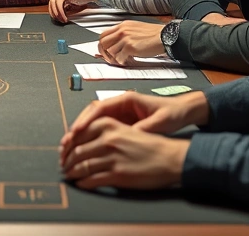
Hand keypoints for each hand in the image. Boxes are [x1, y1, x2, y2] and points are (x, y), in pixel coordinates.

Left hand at [48, 0, 98, 22]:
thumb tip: (60, 17)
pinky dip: (61, 11)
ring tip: (62, 19)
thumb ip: (66, 9)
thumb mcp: (72, 6)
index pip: (52, 3)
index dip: (52, 12)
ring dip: (56, 13)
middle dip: (53, 13)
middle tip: (58, 20)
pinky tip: (65, 17)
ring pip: (53, 2)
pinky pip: (59, 3)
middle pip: (51, 2)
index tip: (56, 19)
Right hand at [60, 91, 207, 165]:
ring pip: (92, 121)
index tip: (76, 132)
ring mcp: (118, 113)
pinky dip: (89, 137)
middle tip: (66, 142)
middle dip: (77, 127)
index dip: (86, 120)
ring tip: (69, 147)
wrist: (181, 111)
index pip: (100, 107)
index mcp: (126, 99)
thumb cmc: (172, 113)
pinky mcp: (119, 122)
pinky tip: (82, 149)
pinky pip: (99, 129)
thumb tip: (128, 138)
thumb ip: (144, 129)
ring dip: (80, 133)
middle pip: (91, 113)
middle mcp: (119, 104)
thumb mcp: (160, 122)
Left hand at [61, 117, 189, 189]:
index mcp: (109, 125)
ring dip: (72, 172)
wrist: (170, 157)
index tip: (63, 150)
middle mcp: (108, 140)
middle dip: (67, 160)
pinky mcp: (117, 175)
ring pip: (82, 166)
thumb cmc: (150, 144)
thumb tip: (84, 141)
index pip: (79, 134)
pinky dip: (83, 183)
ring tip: (69, 175)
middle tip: (63, 165)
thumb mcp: (126, 129)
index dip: (68, 144)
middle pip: (78, 151)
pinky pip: (92, 179)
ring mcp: (112, 158)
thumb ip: (105, 132)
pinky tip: (80, 183)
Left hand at [98, 20, 164, 65]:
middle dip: (104, 53)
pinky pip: (119, 58)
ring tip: (121, 60)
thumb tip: (116, 43)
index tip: (104, 51)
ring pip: (110, 51)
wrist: (165, 36)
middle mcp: (122, 30)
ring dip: (114, 58)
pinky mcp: (130, 47)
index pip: (103, 34)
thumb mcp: (136, 28)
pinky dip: (121, 61)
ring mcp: (125, 38)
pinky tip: (127, 60)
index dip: (102, 45)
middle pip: (103, 42)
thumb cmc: (154, 33)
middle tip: (109, 58)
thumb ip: (125, 34)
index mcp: (123, 25)